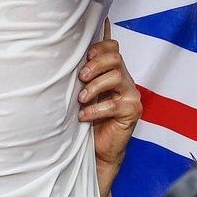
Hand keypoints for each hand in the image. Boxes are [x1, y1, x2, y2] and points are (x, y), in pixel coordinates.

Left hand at [79, 33, 140, 175]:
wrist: (99, 149)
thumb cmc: (88, 118)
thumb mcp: (83, 92)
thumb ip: (82, 76)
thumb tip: (63, 55)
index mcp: (113, 72)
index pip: (113, 47)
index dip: (99, 47)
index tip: (84, 57)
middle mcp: (125, 80)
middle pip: (115, 58)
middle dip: (95, 65)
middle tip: (81, 78)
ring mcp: (131, 95)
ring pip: (117, 77)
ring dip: (94, 87)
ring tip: (81, 99)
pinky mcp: (133, 111)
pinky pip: (115, 104)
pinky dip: (96, 110)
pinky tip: (84, 116)